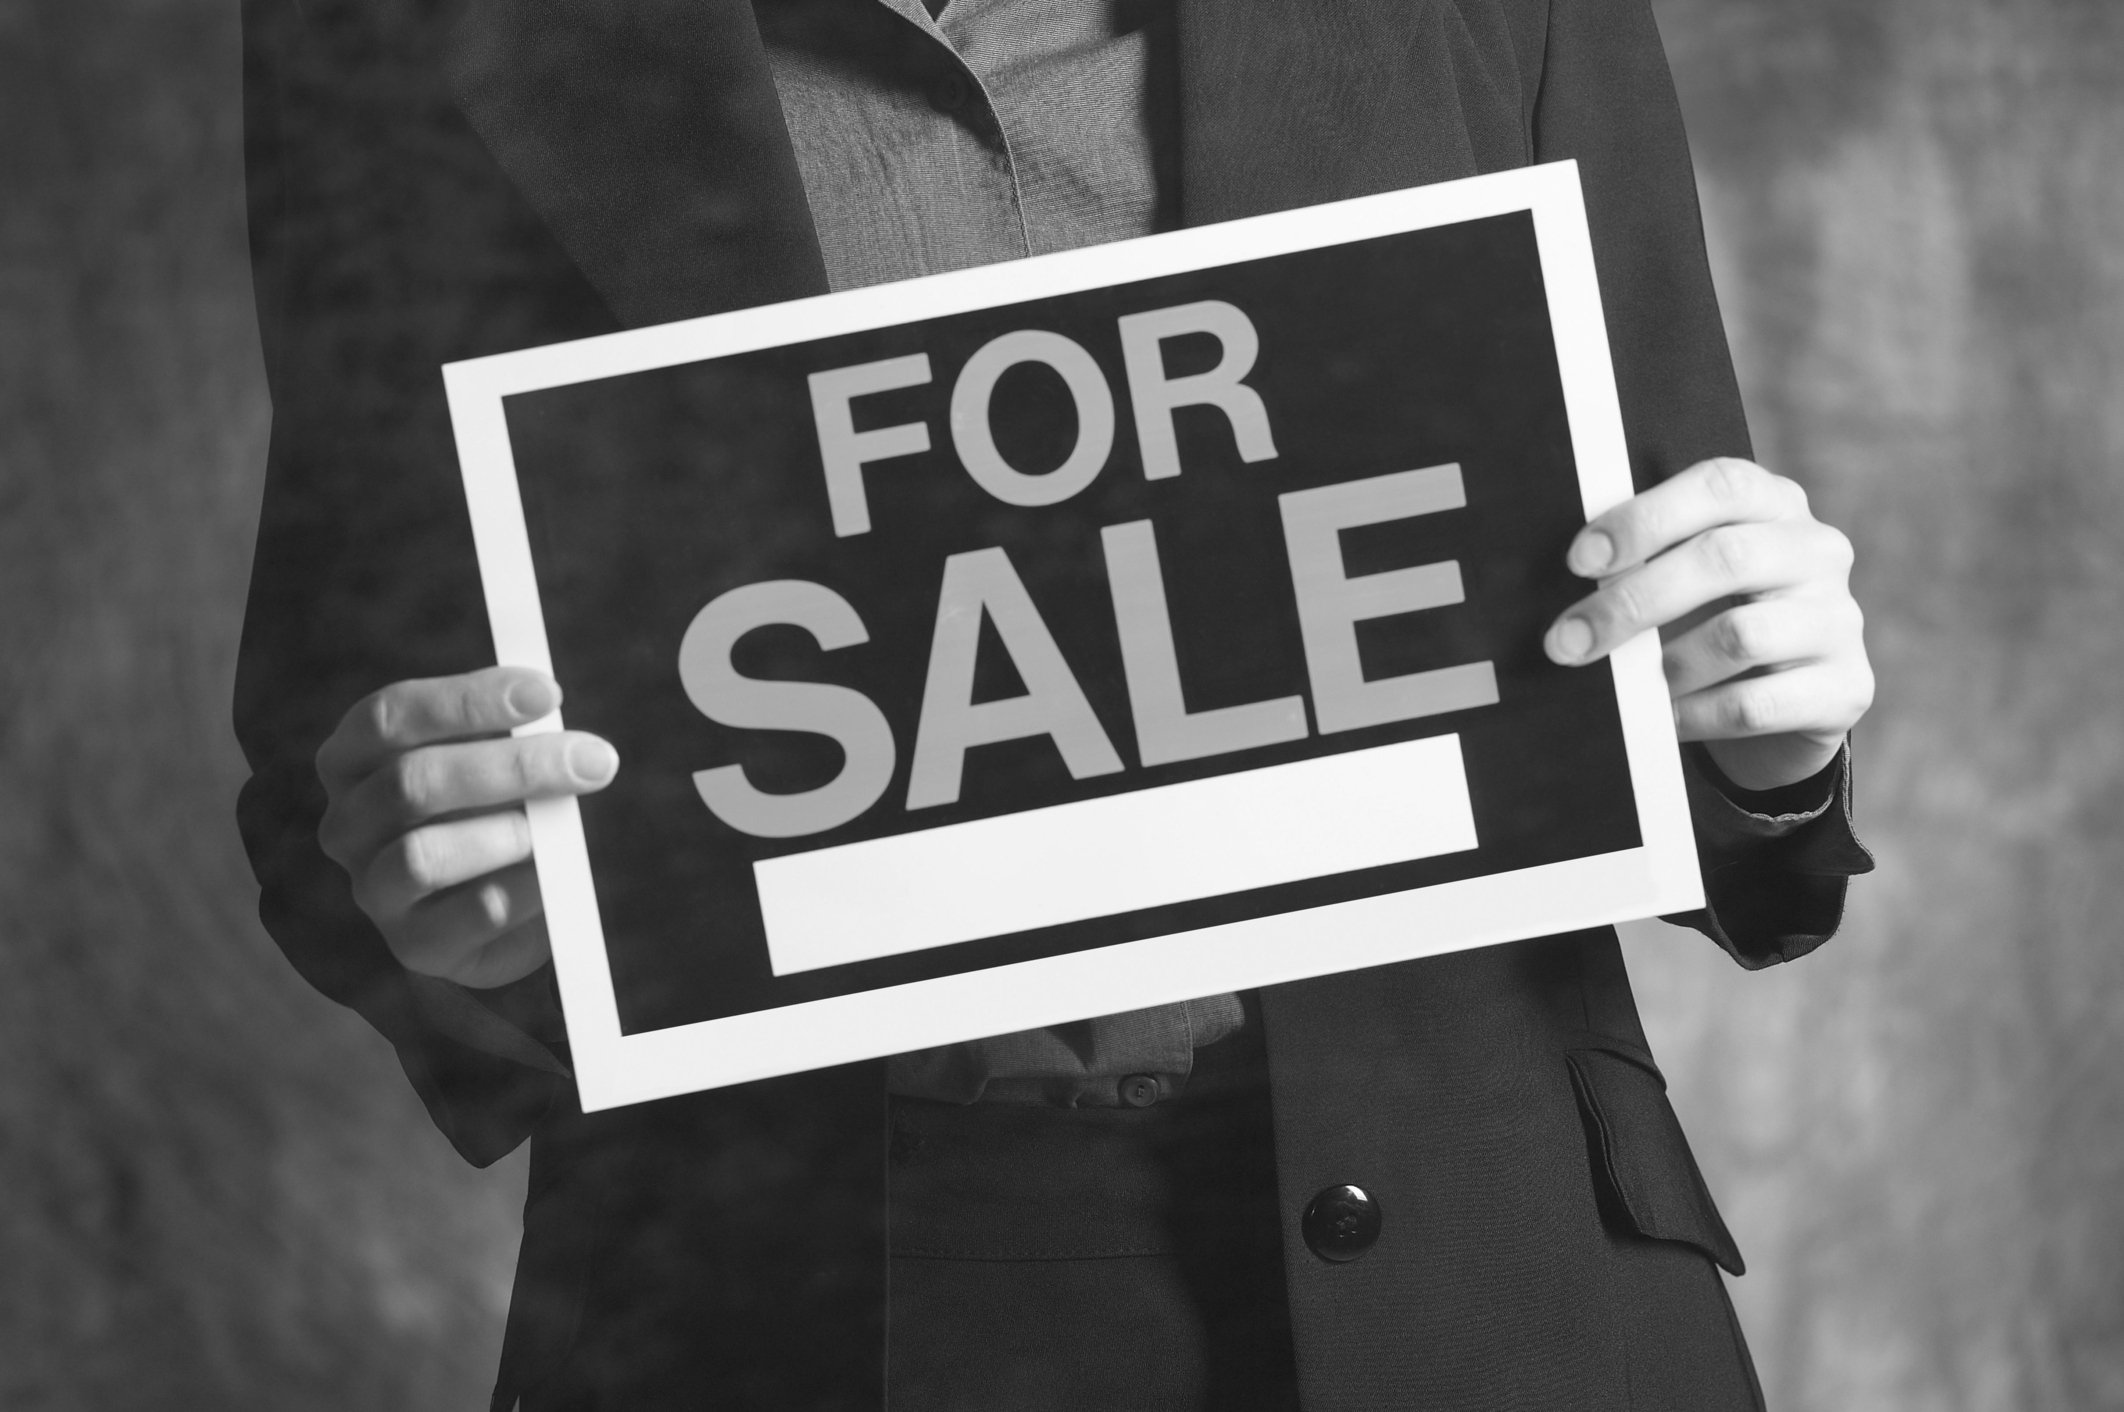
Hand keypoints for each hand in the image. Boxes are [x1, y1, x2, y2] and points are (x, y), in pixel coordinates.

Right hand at [315, 666, 617, 988]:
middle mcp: (346, 824)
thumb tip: (550, 717)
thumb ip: (508, 736)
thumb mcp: (491, 763)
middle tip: (592, 760)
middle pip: (413, 781)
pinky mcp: (415, 944)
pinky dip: (526, 887)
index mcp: (352, 759)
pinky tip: (557, 873)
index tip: (547, 693)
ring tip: (557, 827)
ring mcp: (372, 889)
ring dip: (508, 833)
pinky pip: (474, 911)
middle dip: (513, 766)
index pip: (390, 716)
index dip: (467, 700)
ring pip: (425, 855)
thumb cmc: (490, 811)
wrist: (498, 912)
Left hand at [1543, 458, 1872, 791]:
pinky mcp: (1846, 687)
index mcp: (1774, 504)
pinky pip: (1755, 703)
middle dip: (1632, 603)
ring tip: (1624, 688)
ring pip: (1739, 635)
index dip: (1644, 519)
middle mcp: (1817, 551)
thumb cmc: (1711, 618)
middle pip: (1723, 559)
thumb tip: (1568, 584)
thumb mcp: (1684, 576)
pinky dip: (1695, 715)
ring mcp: (1839, 619)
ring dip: (1664, 666)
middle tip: (1568, 641)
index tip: (1580, 561)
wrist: (1783, 706)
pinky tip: (1662, 720)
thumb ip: (1644, 561)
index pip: (1718, 488)